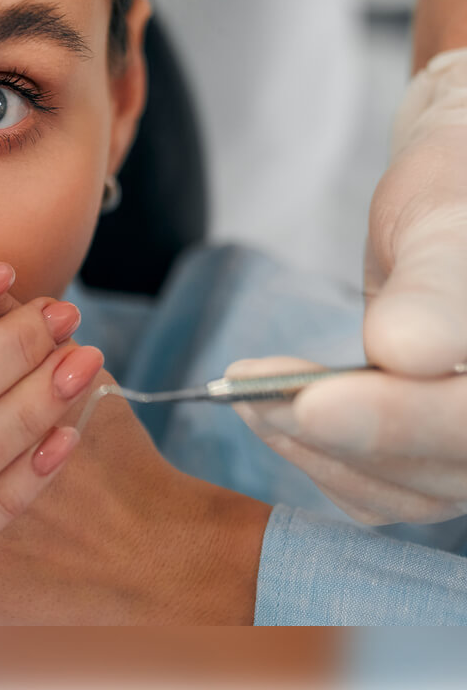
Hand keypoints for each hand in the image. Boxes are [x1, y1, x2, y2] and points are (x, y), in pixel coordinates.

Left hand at [228, 53, 466, 525]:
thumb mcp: (446, 224)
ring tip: (243, 391)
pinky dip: (318, 459)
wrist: (451, 210)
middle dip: (339, 434)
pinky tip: (270, 415)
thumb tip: (406, 352)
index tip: (312, 401)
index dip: (400, 421)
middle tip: (248, 393)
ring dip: (313, 448)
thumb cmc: (455, 196)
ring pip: (407, 490)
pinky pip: (380, 492)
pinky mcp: (435, 460)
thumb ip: (434, 289)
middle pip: (445, 470)